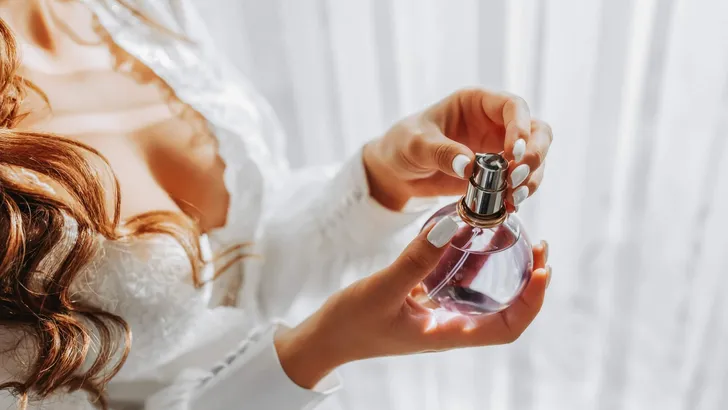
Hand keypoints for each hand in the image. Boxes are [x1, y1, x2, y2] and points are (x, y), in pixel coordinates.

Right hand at [275, 217, 550, 387]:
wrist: (325, 338)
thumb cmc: (352, 323)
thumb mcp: (385, 288)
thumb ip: (418, 257)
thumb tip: (455, 226)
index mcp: (447, 333)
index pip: (506, 328)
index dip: (531, 302)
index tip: (542, 270)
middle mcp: (449, 325)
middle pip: (504, 309)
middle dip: (526, 280)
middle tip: (538, 245)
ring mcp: (437, 313)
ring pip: (482, 292)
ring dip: (501, 266)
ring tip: (512, 233)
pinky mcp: (423, 300)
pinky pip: (456, 281)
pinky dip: (469, 260)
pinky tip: (470, 235)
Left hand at [363, 88, 552, 209]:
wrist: (397, 173)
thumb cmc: (403, 144)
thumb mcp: (415, 144)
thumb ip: (440, 152)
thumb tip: (469, 166)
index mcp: (477, 103)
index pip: (513, 107)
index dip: (521, 127)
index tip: (513, 153)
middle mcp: (495, 123)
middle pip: (536, 132)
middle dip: (534, 155)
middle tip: (517, 178)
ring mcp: (500, 149)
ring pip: (534, 158)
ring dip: (532, 178)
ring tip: (514, 197)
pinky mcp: (498, 174)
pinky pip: (521, 181)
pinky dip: (521, 193)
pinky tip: (510, 205)